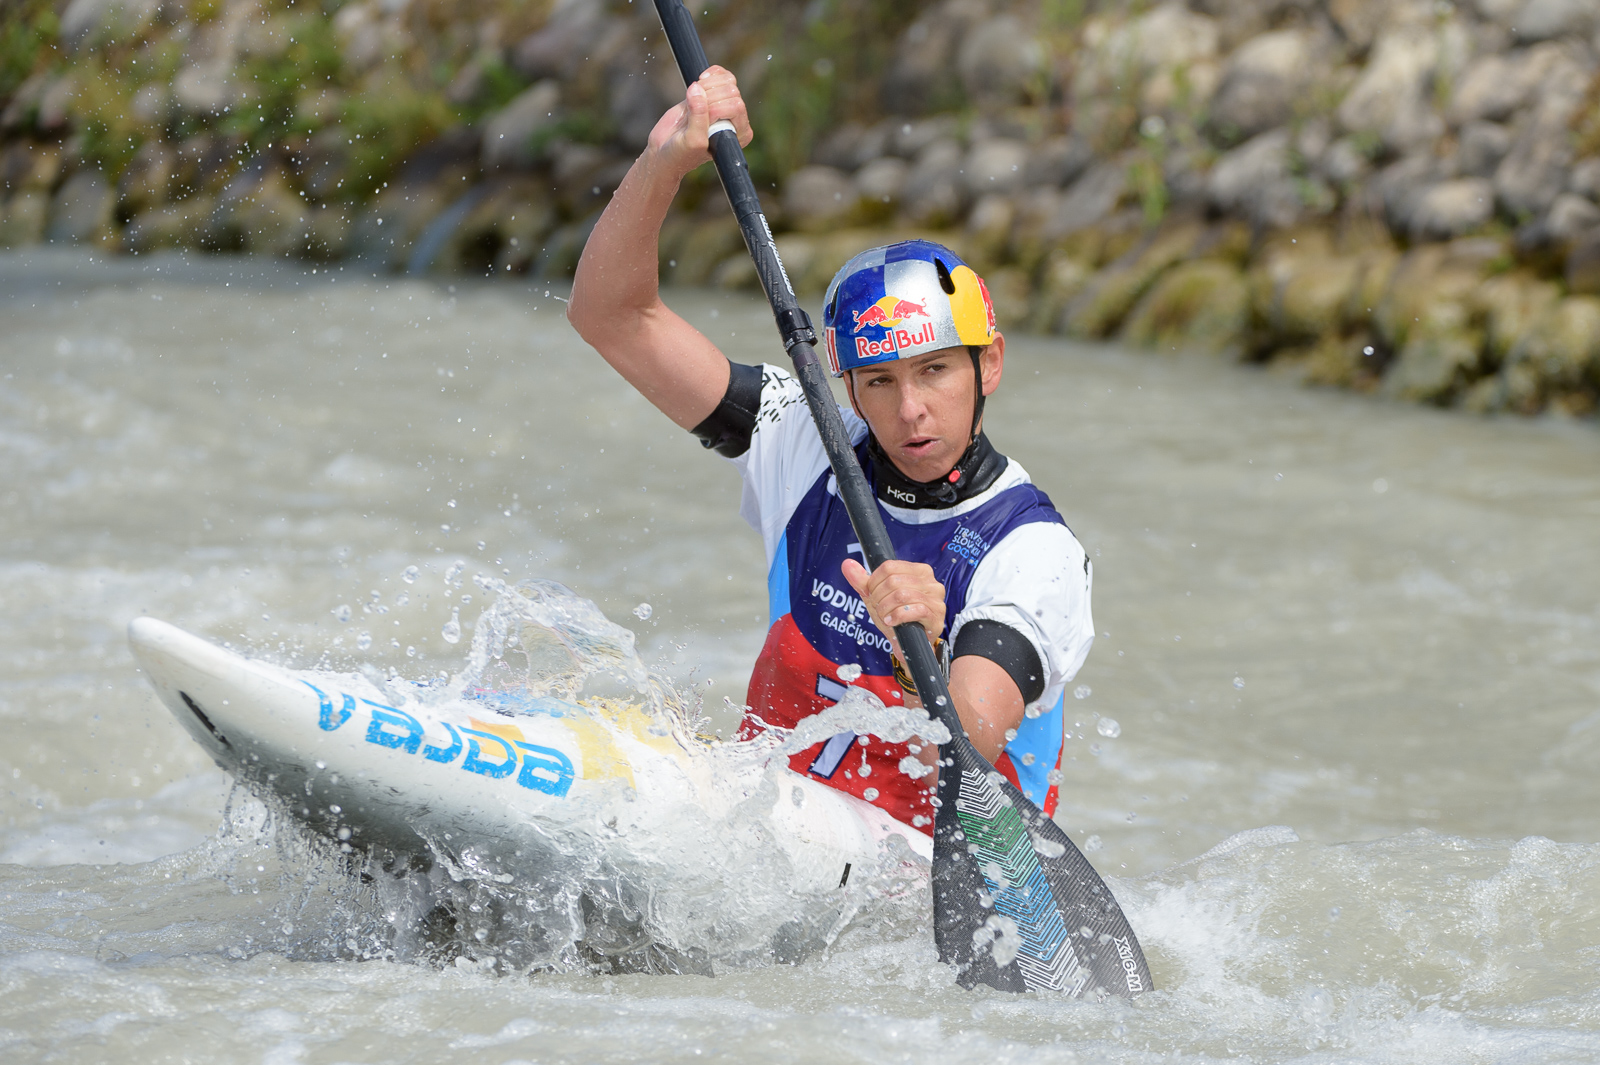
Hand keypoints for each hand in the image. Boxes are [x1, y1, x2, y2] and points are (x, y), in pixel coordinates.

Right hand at [644, 65, 752, 182]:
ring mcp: (724, 105)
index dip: (715, 108)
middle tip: (693, 112)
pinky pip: (721, 74)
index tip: (699, 122)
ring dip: (706, 86)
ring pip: (726, 80)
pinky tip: (699, 82)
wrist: (664, 150)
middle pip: (731, 91)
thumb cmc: (681, 153)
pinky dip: (709, 74)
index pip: (736, 106)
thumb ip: (698, 117)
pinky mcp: (712, 94)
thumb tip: (697, 89)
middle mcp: (736, 119)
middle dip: (708, 97)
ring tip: (692, 101)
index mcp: (740, 134)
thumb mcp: (692, 141)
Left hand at [840, 558, 946, 660]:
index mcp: (919, 571)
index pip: (889, 567)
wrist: (908, 644)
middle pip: (893, 581)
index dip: (874, 582)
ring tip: (884, 617)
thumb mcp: (877, 598)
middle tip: (878, 609)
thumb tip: (847, 564)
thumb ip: (862, 581)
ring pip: (901, 595)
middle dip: (879, 597)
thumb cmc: (895, 618)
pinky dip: (896, 617)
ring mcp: (936, 598)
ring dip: (886, 608)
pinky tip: (892, 622)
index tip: (872, 595)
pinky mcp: (936, 615)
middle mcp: (931, 581)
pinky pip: (912, 610)